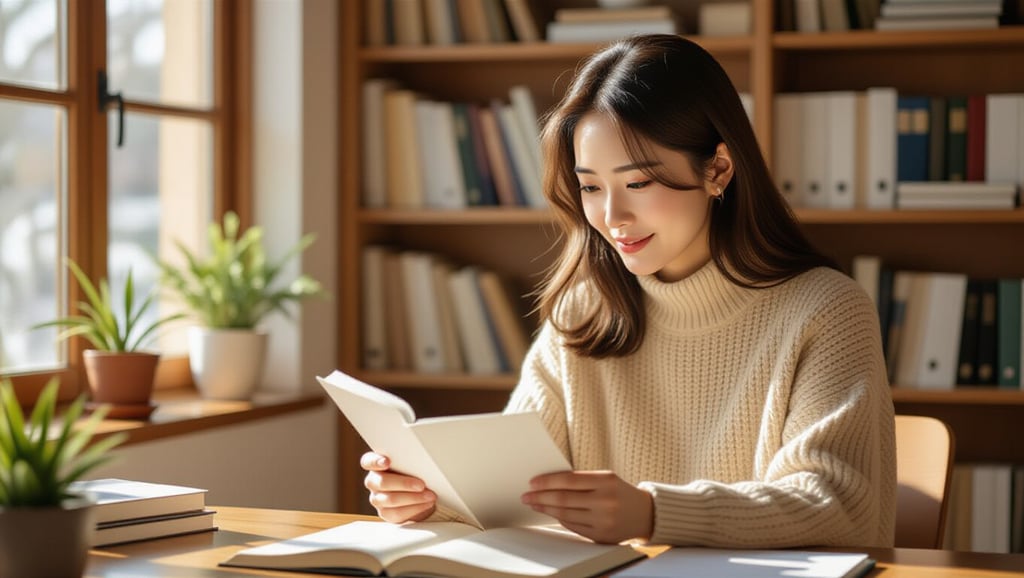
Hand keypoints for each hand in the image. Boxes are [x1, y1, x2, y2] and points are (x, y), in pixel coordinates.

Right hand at [361, 452, 435, 522]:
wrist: (419, 493)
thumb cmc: (413, 473)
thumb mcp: (410, 464)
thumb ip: (409, 462)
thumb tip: (423, 464)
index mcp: (376, 464)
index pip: (368, 461)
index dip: (375, 462)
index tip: (387, 461)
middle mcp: (373, 481)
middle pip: (381, 482)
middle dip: (404, 483)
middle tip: (421, 484)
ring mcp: (377, 498)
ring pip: (390, 499)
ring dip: (413, 498)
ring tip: (430, 495)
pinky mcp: (385, 513)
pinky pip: (398, 513)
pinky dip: (415, 508)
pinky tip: (426, 503)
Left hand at [521, 470, 652, 543]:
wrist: (645, 513)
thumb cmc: (619, 491)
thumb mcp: (605, 478)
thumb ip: (581, 480)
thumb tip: (548, 483)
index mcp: (606, 481)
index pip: (568, 480)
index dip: (547, 481)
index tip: (532, 482)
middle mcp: (605, 501)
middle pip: (563, 499)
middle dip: (540, 497)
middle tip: (526, 496)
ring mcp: (604, 520)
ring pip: (565, 515)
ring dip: (546, 509)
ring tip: (535, 504)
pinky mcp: (601, 536)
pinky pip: (573, 527)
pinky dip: (560, 520)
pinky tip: (551, 514)